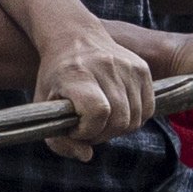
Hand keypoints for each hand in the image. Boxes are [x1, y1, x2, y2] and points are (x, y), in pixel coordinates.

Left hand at [27, 10, 156, 158]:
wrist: (73, 35)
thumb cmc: (54, 76)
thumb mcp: (44, 108)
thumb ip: (59, 141)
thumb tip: (87, 155)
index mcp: (77, 73)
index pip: (97, 113)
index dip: (86, 130)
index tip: (74, 127)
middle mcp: (105, 66)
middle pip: (119, 119)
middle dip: (102, 133)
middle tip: (88, 127)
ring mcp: (127, 66)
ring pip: (135, 118)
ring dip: (118, 128)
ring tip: (101, 119)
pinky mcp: (142, 68)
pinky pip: (148, 109)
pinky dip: (134, 117)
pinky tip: (116, 111)